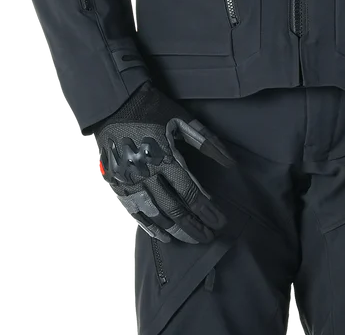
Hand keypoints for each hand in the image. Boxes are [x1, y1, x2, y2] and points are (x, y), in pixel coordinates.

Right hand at [87, 82, 235, 243]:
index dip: (206, 211)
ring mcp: (129, 183)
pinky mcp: (117, 186)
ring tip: (193, 239)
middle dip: (195, 226)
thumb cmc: (152, 109)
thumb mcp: (182, 120)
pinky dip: (151, 228)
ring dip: (177, 231)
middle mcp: (145, 174)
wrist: (113, 105)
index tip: (220, 222)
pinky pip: (135, 214)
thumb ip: (207, 142)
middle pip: (174, 210)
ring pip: (155, 216)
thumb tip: (231, 163)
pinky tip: (166, 237)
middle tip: (210, 236)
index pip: (190, 193)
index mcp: (164, 157)